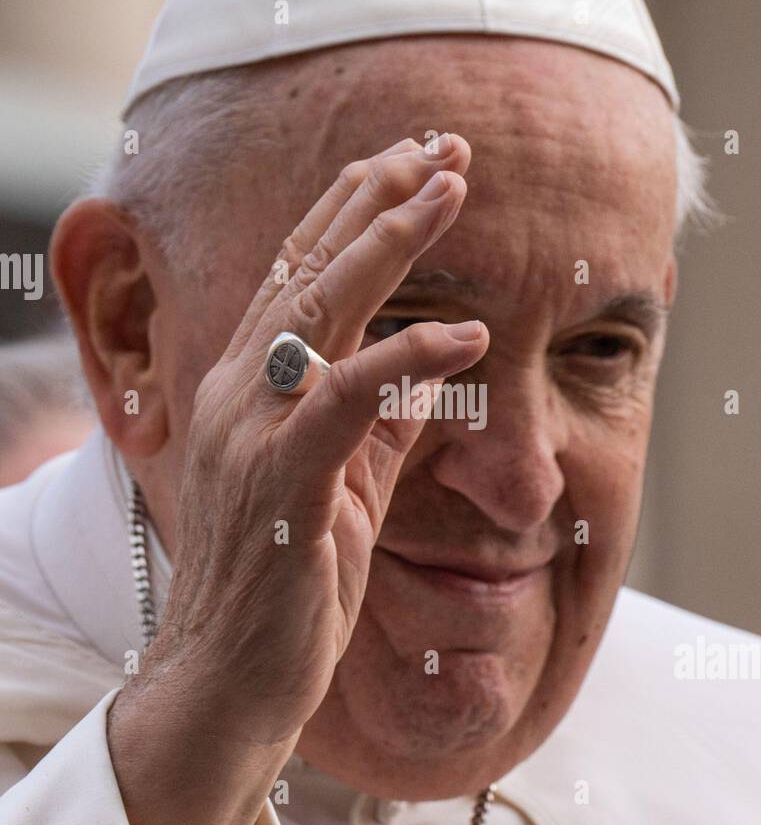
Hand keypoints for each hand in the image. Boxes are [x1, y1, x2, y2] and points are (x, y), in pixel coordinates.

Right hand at [146, 134, 487, 748]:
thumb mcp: (347, 484)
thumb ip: (382, 420)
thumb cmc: (289, 583)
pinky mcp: (281, 480)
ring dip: (390, 241)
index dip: (357, 210)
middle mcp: (238, 392)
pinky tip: (465, 332)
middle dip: (380, 195)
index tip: (418, 163)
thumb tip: (431, 364)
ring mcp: (251, 432)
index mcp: (250, 388)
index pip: (301, 274)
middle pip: (309, 266)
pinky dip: (407, 358)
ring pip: (319, 309)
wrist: (231, 678)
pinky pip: (346, 398)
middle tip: (444, 145)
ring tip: (453, 187)